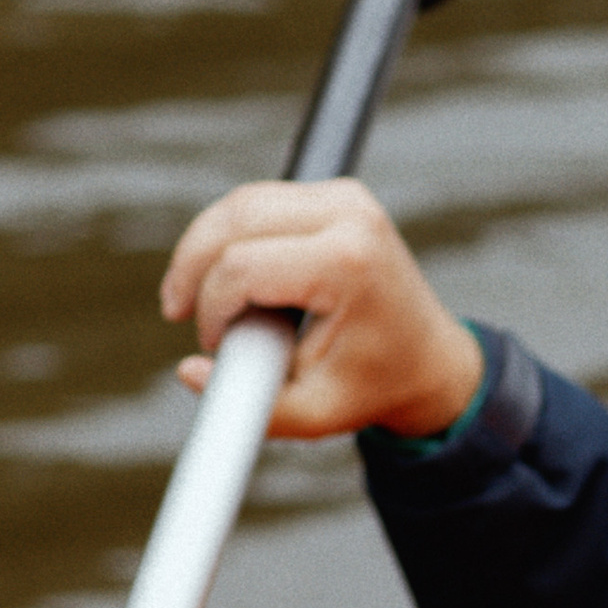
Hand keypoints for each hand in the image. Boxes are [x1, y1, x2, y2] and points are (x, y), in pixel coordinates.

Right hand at [159, 179, 483, 442]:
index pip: (242, 268)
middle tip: (177, 311)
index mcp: (349, 264)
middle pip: (234, 218)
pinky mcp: (338, 193)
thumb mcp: (315, 413)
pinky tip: (221, 275)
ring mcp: (347, 197)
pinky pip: (259, 202)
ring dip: (204, 247)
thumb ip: (251, 407)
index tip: (214, 346)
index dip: (211, 309)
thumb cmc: (374, 385)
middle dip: (191, 266)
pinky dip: (229, 234)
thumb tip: (190, 372)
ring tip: (193, 298)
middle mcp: (351, 216)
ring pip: (240, 203)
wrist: (430, 359)